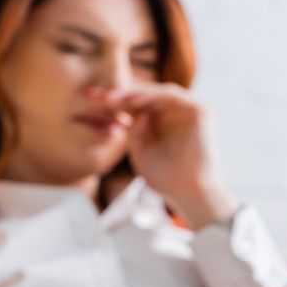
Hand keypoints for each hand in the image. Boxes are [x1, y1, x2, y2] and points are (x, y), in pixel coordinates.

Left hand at [86, 83, 238, 229]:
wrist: (189, 193)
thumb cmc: (165, 179)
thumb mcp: (139, 152)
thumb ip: (133, 131)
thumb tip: (132, 113)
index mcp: (159, 122)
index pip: (132, 106)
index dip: (111, 102)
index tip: (88, 99)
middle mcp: (173, 113)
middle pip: (142, 97)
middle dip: (118, 95)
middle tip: (95, 95)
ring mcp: (186, 110)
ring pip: (155, 93)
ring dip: (133, 94)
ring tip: (112, 98)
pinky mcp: (198, 110)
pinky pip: (171, 95)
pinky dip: (152, 96)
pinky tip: (133, 101)